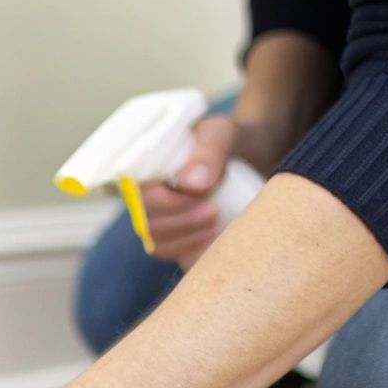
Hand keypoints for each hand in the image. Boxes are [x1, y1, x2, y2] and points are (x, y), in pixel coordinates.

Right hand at [139, 115, 277, 268]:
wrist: (249, 156)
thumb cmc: (229, 141)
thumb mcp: (221, 134)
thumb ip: (208, 152)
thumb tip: (189, 185)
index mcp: (147, 169)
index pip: (137, 195)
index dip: (164, 203)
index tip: (201, 195)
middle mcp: (146, 196)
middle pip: (146, 224)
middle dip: (182, 221)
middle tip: (214, 210)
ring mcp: (160, 219)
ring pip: (158, 244)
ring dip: (188, 238)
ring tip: (217, 223)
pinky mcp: (176, 237)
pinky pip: (172, 254)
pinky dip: (192, 251)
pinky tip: (215, 238)